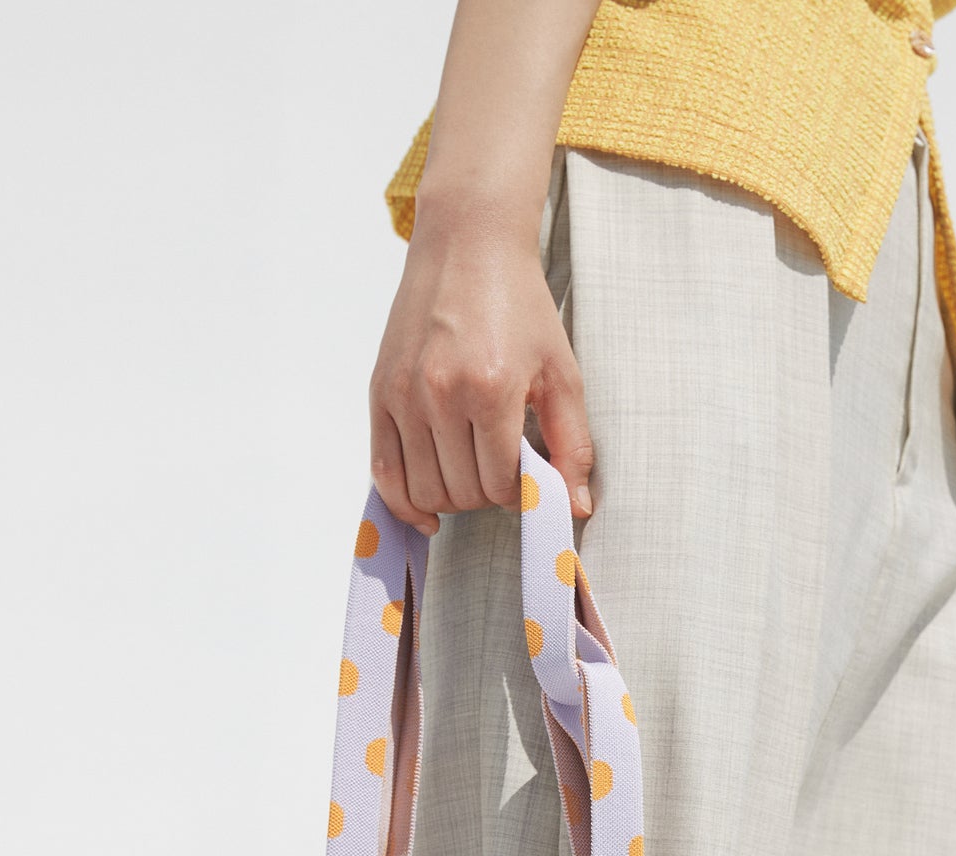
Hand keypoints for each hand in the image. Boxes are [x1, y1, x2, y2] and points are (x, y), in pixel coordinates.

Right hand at [369, 196, 593, 535]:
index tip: (527, 479)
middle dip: (487, 496)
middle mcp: (440, 394)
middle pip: (461, 493)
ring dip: (451, 498)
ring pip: (423, 490)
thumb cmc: (518, 304)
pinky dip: (403, 501)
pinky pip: (383, 472)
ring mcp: (404, 394)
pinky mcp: (379, 392)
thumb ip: (572, 444)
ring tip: (470, 473)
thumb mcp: (561, 372)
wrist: (467, 244)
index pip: (500, 485)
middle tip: (501, 471)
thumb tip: (576, 507)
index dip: (518, 495)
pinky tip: (426, 511)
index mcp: (490, 388)